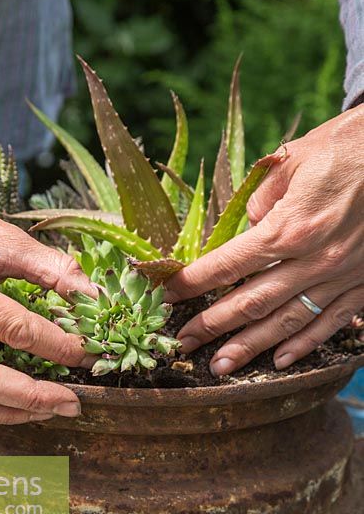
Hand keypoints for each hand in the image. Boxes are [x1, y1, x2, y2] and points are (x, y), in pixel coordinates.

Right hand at [0, 158, 94, 422]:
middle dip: (32, 397)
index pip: (14, 331)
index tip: (88, 356)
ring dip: (3, 414)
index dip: (57, 347)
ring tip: (43, 410)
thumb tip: (93, 296)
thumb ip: (50, 267)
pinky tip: (2, 408)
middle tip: (71, 403)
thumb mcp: (3, 235)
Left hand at [167, 105, 363, 375]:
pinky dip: (305, 344)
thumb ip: (263, 199)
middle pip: (252, 302)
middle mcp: (314, 260)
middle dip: (212, 325)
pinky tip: (281, 360)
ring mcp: (341, 277)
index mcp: (289, 227)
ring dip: (250, 347)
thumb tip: (248, 226)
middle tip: (181, 343)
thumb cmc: (348, 147)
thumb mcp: (295, 158)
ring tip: (220, 366)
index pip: (228, 264)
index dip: (193, 283)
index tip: (168, 296)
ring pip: (287, 321)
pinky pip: (332, 323)